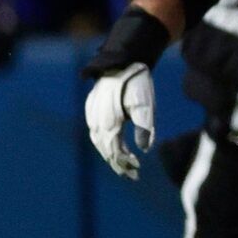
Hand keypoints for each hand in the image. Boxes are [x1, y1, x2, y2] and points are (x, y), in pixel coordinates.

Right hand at [85, 64, 154, 178]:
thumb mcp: (145, 105)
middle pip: (105, 150)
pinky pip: (94, 132)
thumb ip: (145, 128)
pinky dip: (102, 143)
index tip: (138, 172)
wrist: (120, 62)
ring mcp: (92, 116)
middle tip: (132, 175)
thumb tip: (144, 150)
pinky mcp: (91, 109)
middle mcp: (97, 123)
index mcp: (110, 124)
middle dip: (118, 164)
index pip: (116, 152)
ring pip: (98, 142)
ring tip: (121, 164)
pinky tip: (110, 145)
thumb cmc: (136, 84)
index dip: (125, 164)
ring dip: (109, 155)